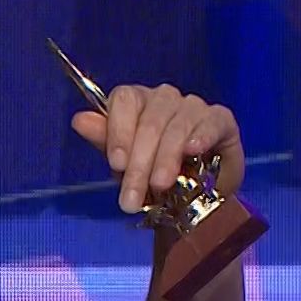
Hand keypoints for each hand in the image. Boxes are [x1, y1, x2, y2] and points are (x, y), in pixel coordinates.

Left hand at [71, 84, 243, 214]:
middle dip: (139, 162)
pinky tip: (193, 151)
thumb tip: (79, 120)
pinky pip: (211, 122)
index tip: (116, 164)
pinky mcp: (221, 120)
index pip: (125, 99)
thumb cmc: (153, 177)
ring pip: (177, 125)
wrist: (192, 201)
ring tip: (160, 185)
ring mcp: (194, 107)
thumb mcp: (125, 165)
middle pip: (150, 120)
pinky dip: (201, 135)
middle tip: (133, 196)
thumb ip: (105, 142)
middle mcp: (165, 99)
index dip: (119, 130)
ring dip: (166, 158)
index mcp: (137, 104)